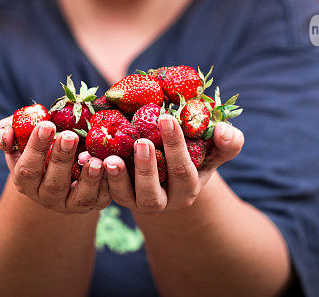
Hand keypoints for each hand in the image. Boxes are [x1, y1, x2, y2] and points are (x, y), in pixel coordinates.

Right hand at [0, 117, 110, 213]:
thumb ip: (1, 133)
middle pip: (54, 184)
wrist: (63, 151)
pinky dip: (109, 183)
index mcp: (26, 180)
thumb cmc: (38, 139)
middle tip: (70, 136)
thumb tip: (4, 138)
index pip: (27, 168)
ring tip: (95, 159)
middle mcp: (47, 196)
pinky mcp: (95, 202)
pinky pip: (103, 197)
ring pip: (80, 197)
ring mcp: (72, 202)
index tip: (46, 125)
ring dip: (89, 179)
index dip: (35, 148)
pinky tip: (113, 165)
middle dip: (61, 159)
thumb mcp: (17, 133)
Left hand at [102, 114, 243, 212]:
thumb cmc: (196, 152)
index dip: (176, 145)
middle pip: (154, 194)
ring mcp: (139, 201)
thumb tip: (225, 131)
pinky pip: (107, 192)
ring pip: (128, 199)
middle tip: (141, 141)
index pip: (184, 170)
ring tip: (111, 158)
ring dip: (118, 180)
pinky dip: (99, 177)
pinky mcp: (119, 196)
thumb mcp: (213, 148)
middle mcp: (164, 201)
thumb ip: (227, 142)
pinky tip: (91, 157)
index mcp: (188, 188)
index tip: (166, 117)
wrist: (170, 165)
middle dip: (147, 170)